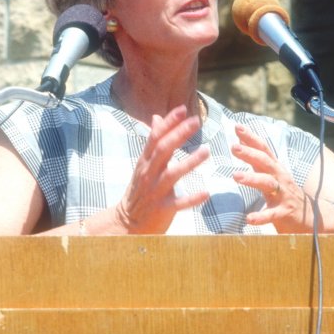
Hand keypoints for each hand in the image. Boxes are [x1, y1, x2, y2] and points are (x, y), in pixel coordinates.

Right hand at [114, 105, 210, 233]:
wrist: (126, 223)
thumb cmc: (139, 190)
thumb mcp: (143, 164)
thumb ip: (153, 142)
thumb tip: (156, 118)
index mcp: (145, 162)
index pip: (155, 138)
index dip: (168, 123)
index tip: (182, 109)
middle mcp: (148, 174)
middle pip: (163, 151)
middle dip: (179, 134)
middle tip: (196, 121)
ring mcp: (155, 192)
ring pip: (172, 175)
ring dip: (189, 162)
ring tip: (207, 151)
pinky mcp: (162, 210)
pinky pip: (178, 203)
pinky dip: (192, 198)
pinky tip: (206, 192)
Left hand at [231, 125, 312, 232]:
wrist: (313, 218)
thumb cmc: (286, 194)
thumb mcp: (272, 175)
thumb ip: (257, 161)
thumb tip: (240, 142)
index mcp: (275, 169)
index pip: (263, 150)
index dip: (251, 138)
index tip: (237, 126)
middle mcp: (280, 178)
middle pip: (265, 162)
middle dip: (250, 153)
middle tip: (234, 147)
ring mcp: (283, 195)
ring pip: (268, 184)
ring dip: (252, 179)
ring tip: (236, 176)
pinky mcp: (285, 213)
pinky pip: (272, 214)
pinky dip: (261, 216)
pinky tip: (249, 219)